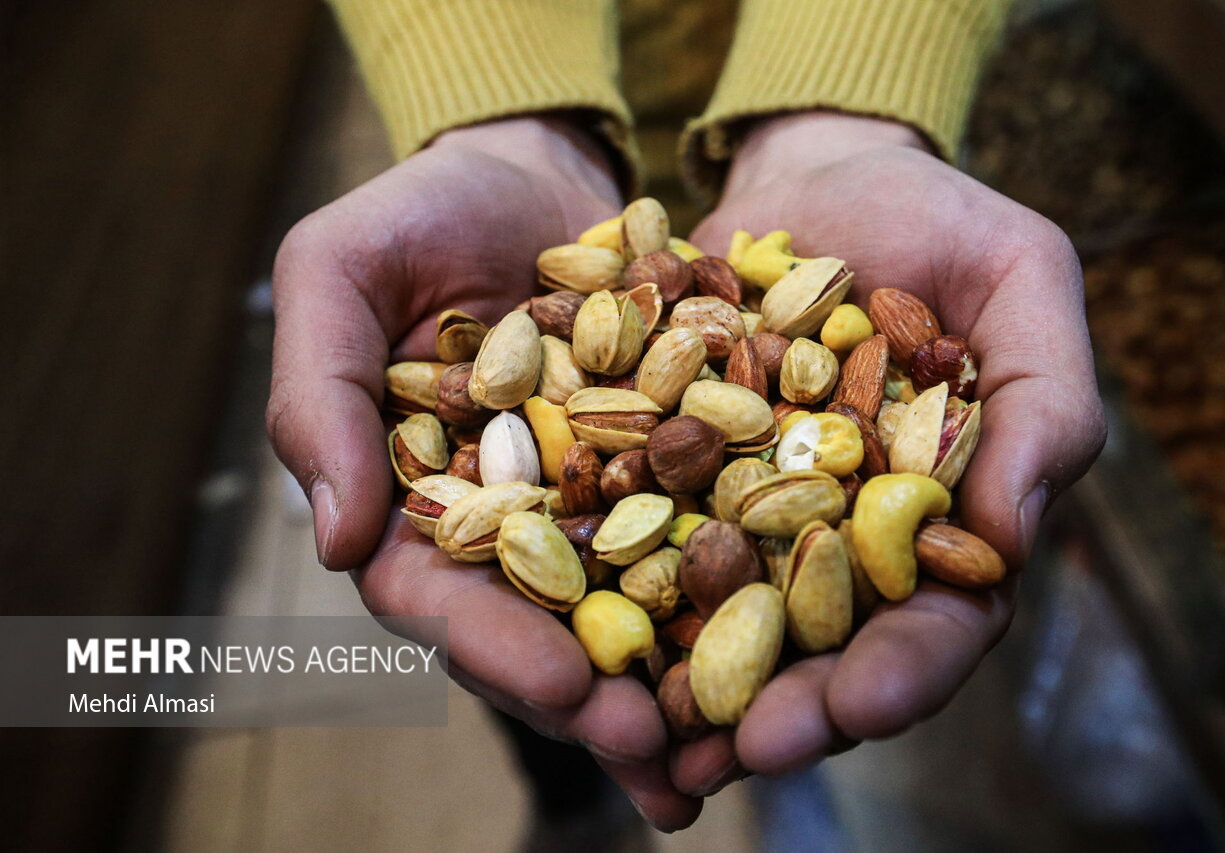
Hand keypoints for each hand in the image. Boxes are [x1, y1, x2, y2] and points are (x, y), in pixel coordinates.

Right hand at [267, 117, 702, 829]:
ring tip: (726, 754)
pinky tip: (792, 652)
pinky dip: (741, 595)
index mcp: (418, 501)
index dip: (493, 646)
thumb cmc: (423, 211)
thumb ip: (319, 395)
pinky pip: (707, 540)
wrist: (538, 167)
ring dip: (673, 685)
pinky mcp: (672, 475)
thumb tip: (333, 543)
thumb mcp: (344, 273)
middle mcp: (509, 526)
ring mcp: (593, 508)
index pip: (440, 596)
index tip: (559, 686)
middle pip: (542, 631)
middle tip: (659, 755)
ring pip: (629, 613)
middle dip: (597, 697)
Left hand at [666, 112, 1105, 797]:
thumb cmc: (938, 221)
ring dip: (678, 680)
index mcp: (936, 518)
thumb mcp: (1020, 279)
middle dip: (782, 704)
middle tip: (735, 749)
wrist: (815, 173)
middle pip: (817, 648)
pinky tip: (563, 621)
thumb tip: (1014, 538)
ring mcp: (744, 513)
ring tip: (638, 733)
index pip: (937, 621)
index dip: (902, 673)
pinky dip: (603, 580)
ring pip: (715, 618)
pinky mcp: (664, 474)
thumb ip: (1043, 400)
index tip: (858, 707)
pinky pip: (629, 534)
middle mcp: (837, 537)